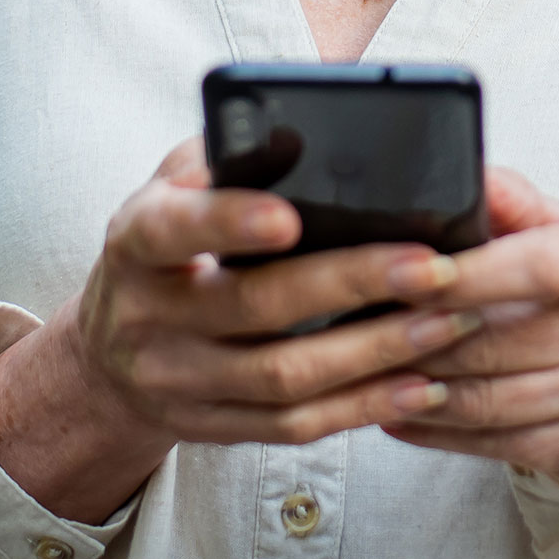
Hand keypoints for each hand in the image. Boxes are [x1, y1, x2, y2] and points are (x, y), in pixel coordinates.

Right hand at [0, 139, 481, 520]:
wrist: (110, 351)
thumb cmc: (167, 241)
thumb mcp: (173, 185)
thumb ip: (227, 155)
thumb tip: (304, 130)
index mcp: (134, 242)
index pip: (174, 229)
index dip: (229, 222)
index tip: (292, 217)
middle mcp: (148, 318)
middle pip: (255, 306)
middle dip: (352, 284)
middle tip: (431, 266)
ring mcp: (180, 383)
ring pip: (285, 377)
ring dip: (376, 351)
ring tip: (448, 321)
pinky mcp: (216, 427)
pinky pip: (295, 425)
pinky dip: (364, 406)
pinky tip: (421, 383)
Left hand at [381, 167, 558, 486]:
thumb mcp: (547, 222)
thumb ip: (503, 199)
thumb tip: (458, 174)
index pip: (538, 266)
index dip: (470, 275)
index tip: (407, 277)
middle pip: (509, 339)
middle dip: (427, 338)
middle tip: (367, 331)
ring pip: (499, 398)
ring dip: (425, 391)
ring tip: (373, 375)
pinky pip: (505, 443)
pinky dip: (443, 432)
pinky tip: (402, 414)